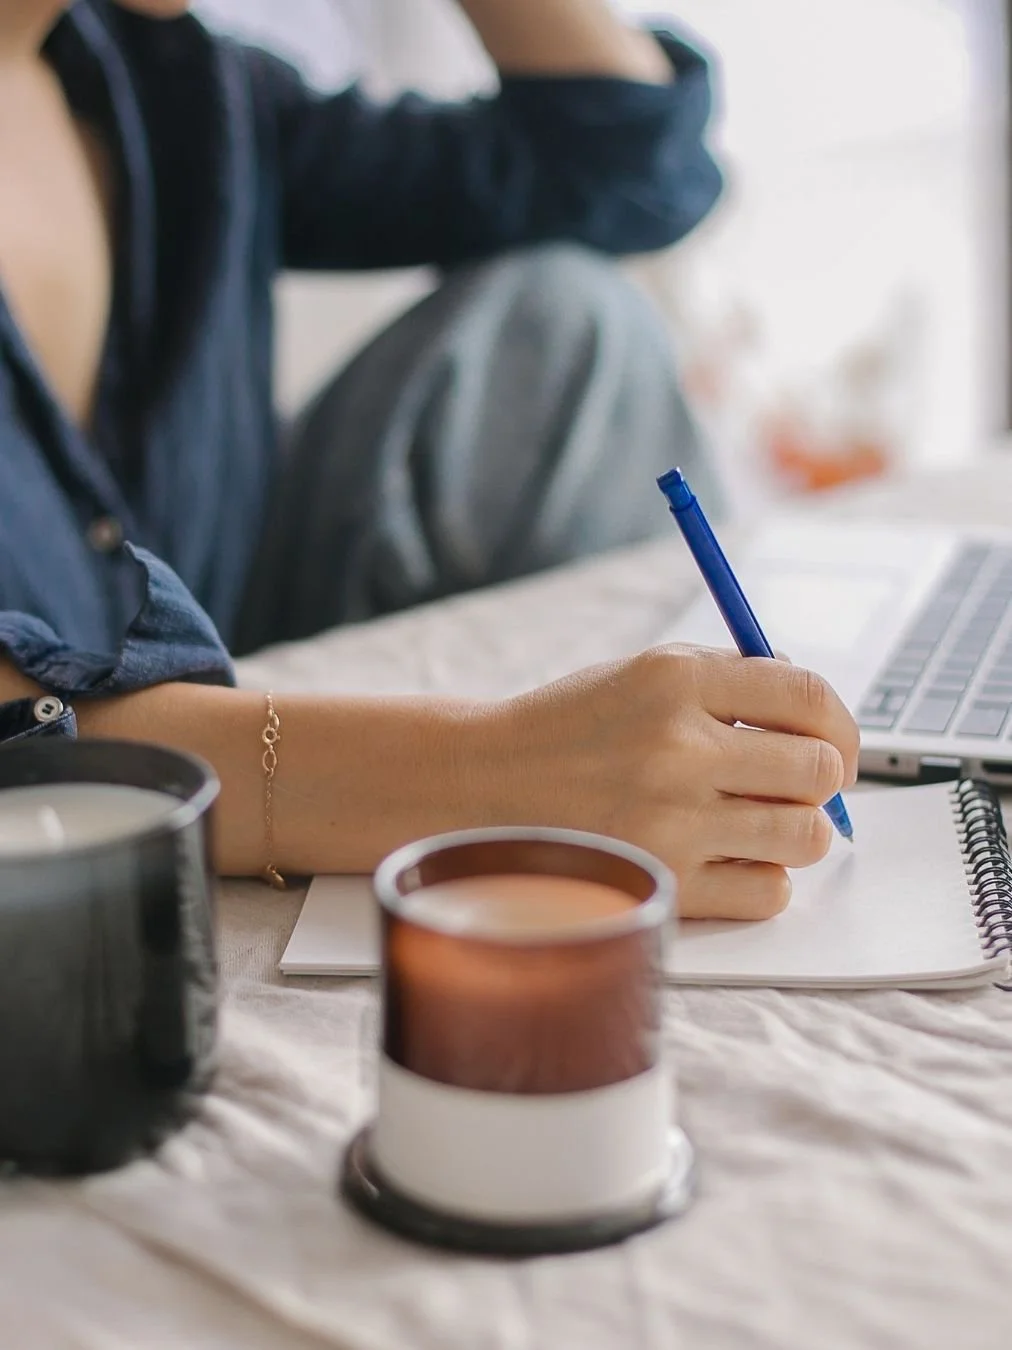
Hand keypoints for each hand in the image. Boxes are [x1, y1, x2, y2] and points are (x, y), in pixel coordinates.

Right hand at [479, 645, 859, 919]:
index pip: (808, 696)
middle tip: (790, 785)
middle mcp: (676, 747)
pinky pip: (769, 892)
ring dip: (795, 830)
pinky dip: (763, 879)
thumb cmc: (575, 729)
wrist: (483, 784)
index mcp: (676, 680)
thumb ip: (733, 681)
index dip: (841, 725)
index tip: (835, 745)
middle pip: (818, 770)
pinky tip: (725, 858)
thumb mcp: (644, 674)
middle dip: (819, 778)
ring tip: (752, 821)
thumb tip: (824, 719)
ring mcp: (670, 821)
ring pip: (806, 835)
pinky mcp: (665, 883)